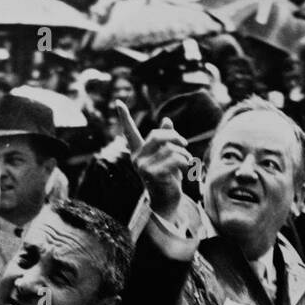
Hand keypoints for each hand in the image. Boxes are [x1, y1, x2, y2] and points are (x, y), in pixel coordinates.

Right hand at [115, 101, 191, 220]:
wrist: (167, 201)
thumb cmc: (168, 178)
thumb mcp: (167, 156)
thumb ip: (166, 139)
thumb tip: (167, 120)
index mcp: (139, 152)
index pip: (130, 133)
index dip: (124, 118)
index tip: (117, 102)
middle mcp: (137, 158)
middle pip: (157, 136)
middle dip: (175, 137)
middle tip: (185, 143)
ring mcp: (143, 167)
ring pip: (169, 148)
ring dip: (183, 153)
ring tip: (187, 161)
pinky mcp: (152, 174)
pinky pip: (174, 159)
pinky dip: (184, 162)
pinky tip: (186, 170)